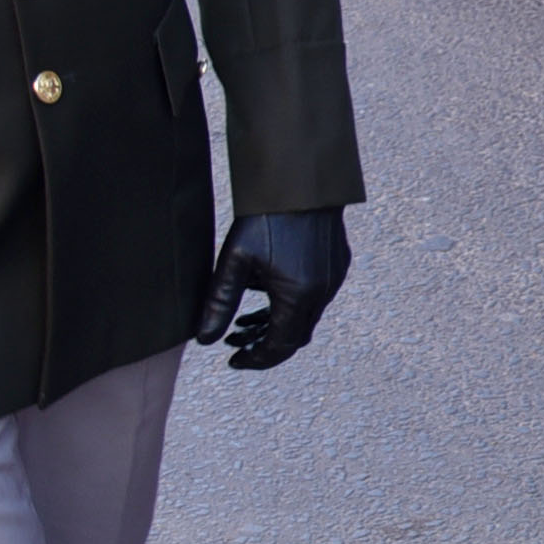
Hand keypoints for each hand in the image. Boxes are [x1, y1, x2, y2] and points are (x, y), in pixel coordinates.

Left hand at [190, 209, 350, 369]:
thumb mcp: (234, 262)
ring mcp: (333, 280)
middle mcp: (322, 294)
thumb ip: (219, 304)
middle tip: (235, 342)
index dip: (255, 359)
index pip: (278, 347)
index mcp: (298, 297)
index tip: (233, 360)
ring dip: (276, 325)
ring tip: (245, 321)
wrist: (301, 183)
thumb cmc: (265, 218)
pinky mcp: (337, 266)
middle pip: (294, 337)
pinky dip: (292, 306)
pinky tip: (267, 292)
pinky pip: (315, 298)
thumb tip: (205, 340)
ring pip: (305, 318)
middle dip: (264, 344)